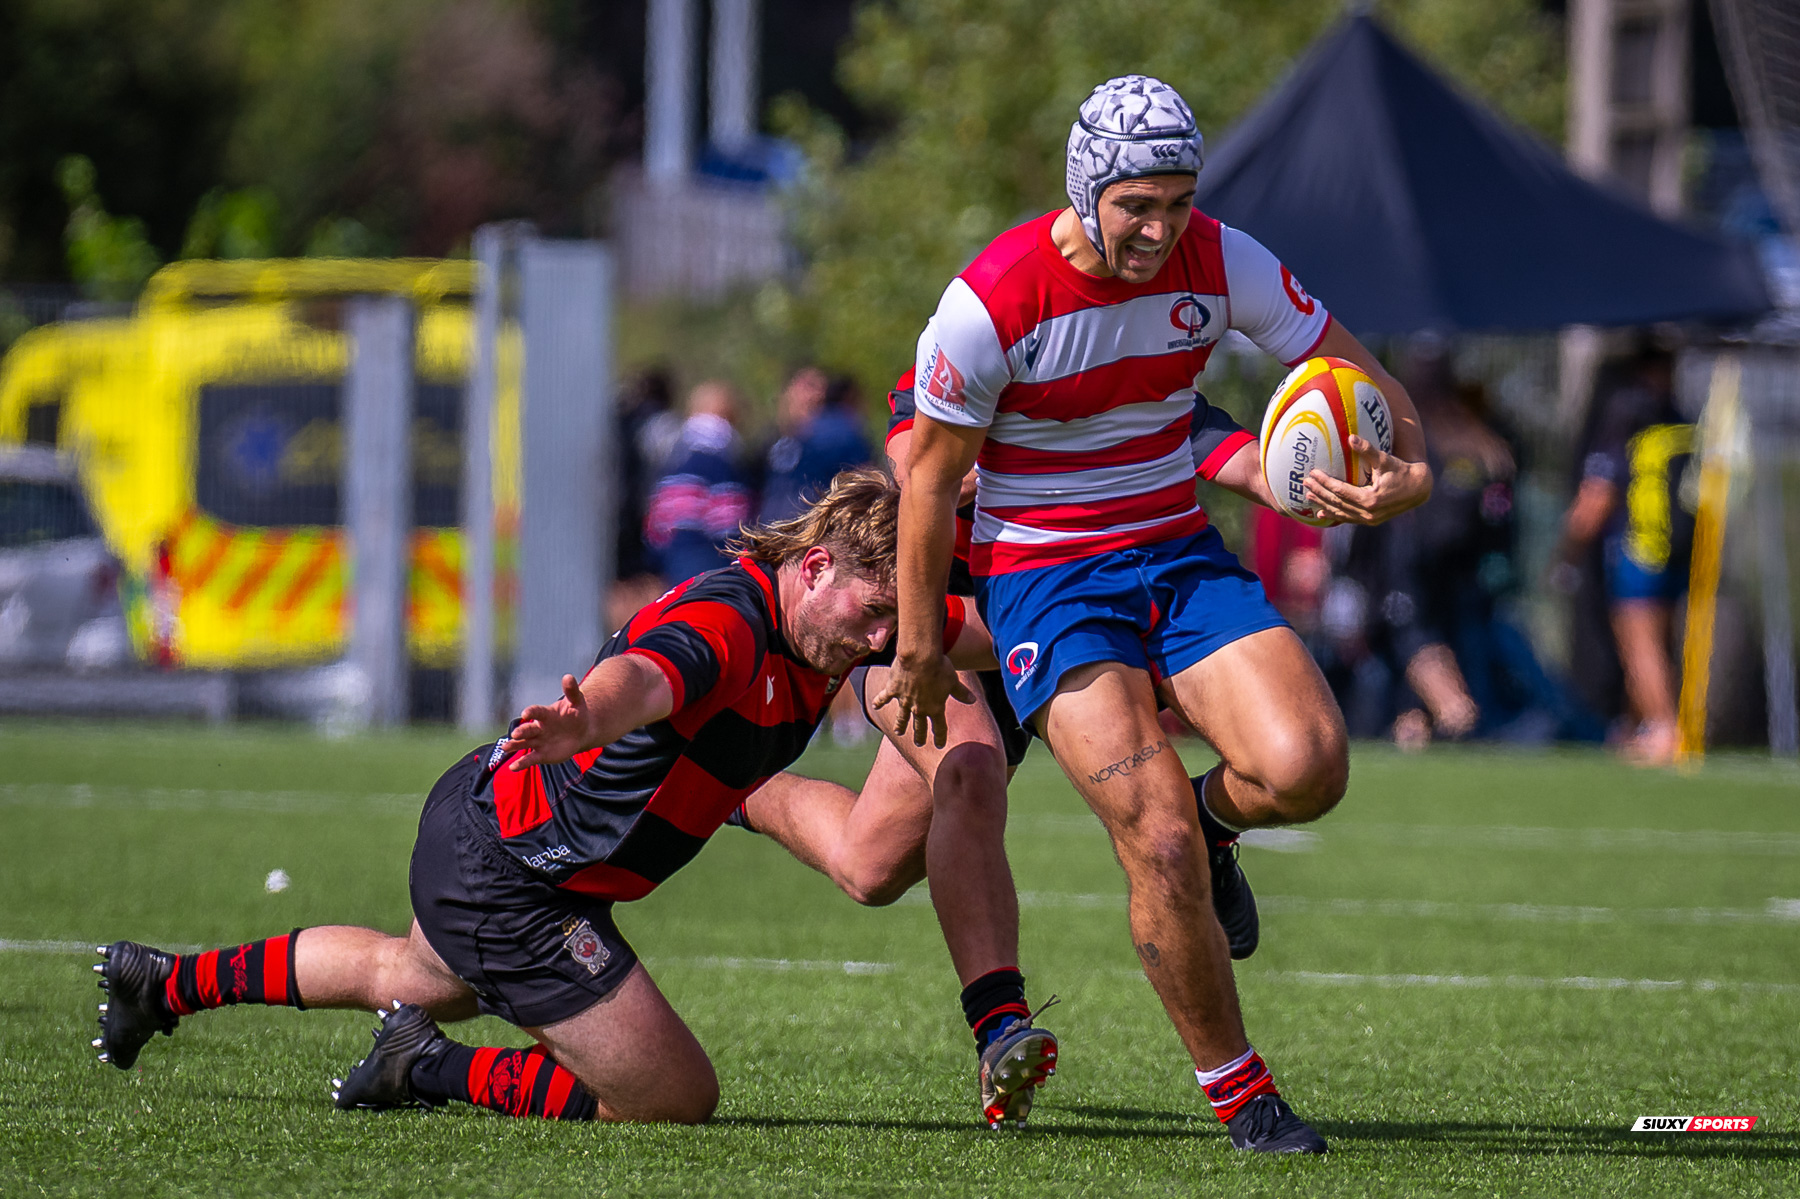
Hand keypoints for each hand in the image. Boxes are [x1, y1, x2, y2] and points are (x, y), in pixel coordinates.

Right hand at [502, 674, 592, 768]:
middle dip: (521, 732)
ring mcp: (538, 741)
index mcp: (545, 714)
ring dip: (514, 746)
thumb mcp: (577, 702)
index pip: (536, 712)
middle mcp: (538, 727)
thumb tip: (568, 676)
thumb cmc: (577, 714)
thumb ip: (572, 691)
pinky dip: (521, 763)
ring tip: (506, 748)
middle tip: (515, 734)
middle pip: (528, 729)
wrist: (581, 732)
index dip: (531, 712)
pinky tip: (512, 768)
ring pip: (524, 743)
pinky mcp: (541, 754)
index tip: (526, 713)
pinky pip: (529, 759)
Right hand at [870, 651, 974, 747]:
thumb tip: (972, 700)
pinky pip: (884, 698)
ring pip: (902, 717)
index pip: (939, 727)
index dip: (939, 737)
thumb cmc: (940, 668)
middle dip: (920, 735)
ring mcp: (904, 700)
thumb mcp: (953, 681)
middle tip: (918, 743)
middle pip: (919, 726)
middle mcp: (919, 708)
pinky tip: (874, 705)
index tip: (939, 745)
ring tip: (899, 732)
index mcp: (935, 708)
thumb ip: (961, 693)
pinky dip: (879, 701)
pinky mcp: (892, 690)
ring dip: (900, 726)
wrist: (920, 658)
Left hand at [1304, 436, 1431, 525]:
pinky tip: (1322, 514)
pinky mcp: (1371, 521)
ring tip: (1308, 497)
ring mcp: (1369, 519)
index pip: (1340, 490)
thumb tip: (1351, 437)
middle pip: (1337, 502)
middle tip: (1304, 483)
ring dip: (1323, 505)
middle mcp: (1368, 513)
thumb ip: (1367, 450)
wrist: (1419, 489)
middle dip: (1319, 492)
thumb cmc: (1401, 471)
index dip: (1324, 482)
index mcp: (1370, 499)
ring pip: (1341, 513)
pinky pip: (1349, 519)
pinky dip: (1335, 515)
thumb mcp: (1385, 459)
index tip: (1312, 473)